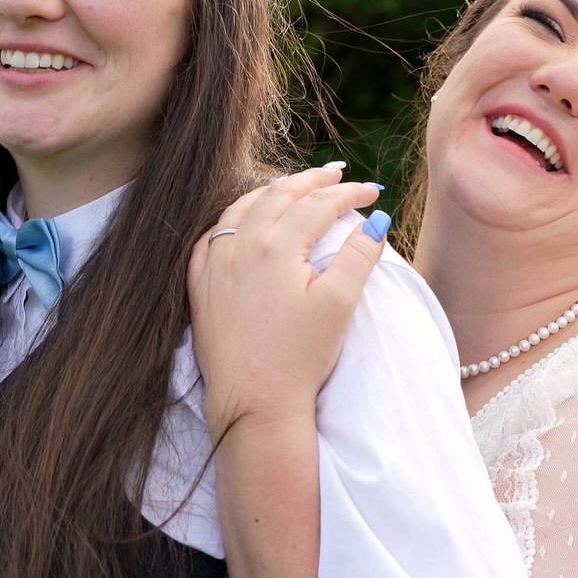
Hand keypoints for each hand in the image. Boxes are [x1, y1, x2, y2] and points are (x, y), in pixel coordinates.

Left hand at [188, 165, 389, 438]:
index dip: (349, 193)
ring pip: (241, 208)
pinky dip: (234, 218)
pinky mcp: (200, 286)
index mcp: (276, 247)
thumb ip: (359, 256)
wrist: (253, 404)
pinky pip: (212, 236)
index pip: (318, 204)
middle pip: (278, 195)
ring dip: (271, 191)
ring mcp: (214, 265)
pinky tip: (243, 221)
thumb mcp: (339, 305)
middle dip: (312, 180)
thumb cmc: (300, 357)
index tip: (374, 192)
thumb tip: (377, 220)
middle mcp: (239, 246)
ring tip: (294, 186)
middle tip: (338, 173)